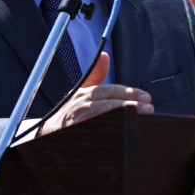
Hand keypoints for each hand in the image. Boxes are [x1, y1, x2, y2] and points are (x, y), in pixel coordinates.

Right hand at [38, 52, 153, 135]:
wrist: (47, 133)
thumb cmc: (70, 112)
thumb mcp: (82, 91)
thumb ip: (96, 75)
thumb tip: (105, 56)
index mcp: (84, 94)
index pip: (109, 91)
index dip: (128, 93)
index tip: (146, 97)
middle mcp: (79, 106)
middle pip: (106, 104)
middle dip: (128, 106)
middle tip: (148, 109)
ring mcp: (75, 123)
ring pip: (100, 119)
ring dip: (120, 120)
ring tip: (138, 121)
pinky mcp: (73, 138)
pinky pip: (92, 136)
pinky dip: (106, 135)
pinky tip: (121, 136)